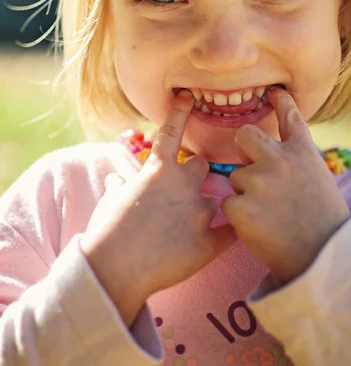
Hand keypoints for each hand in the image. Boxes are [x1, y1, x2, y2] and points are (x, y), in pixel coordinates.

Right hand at [80, 91, 236, 325]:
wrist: (115, 268)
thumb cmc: (107, 232)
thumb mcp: (110, 202)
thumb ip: (119, 188)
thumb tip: (117, 182)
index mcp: (157, 170)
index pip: (171, 132)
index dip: (180, 112)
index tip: (189, 96)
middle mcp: (183, 184)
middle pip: (202, 165)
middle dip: (198, 172)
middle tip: (186, 189)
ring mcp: (200, 211)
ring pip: (216, 199)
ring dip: (207, 208)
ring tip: (188, 228)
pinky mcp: (209, 241)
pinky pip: (230, 233)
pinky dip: (229, 234)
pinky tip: (228, 238)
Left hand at [221, 87, 350, 282]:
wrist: (322, 257)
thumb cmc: (321, 219)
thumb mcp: (316, 176)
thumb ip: (296, 155)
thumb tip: (276, 142)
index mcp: (301, 151)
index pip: (289, 116)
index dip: (280, 102)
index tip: (274, 92)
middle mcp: (278, 159)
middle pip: (245, 135)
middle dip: (245, 147)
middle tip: (256, 170)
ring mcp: (258, 181)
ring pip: (236, 176)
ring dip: (245, 192)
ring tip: (269, 213)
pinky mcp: (240, 206)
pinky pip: (228, 203)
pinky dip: (238, 215)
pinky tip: (258, 226)